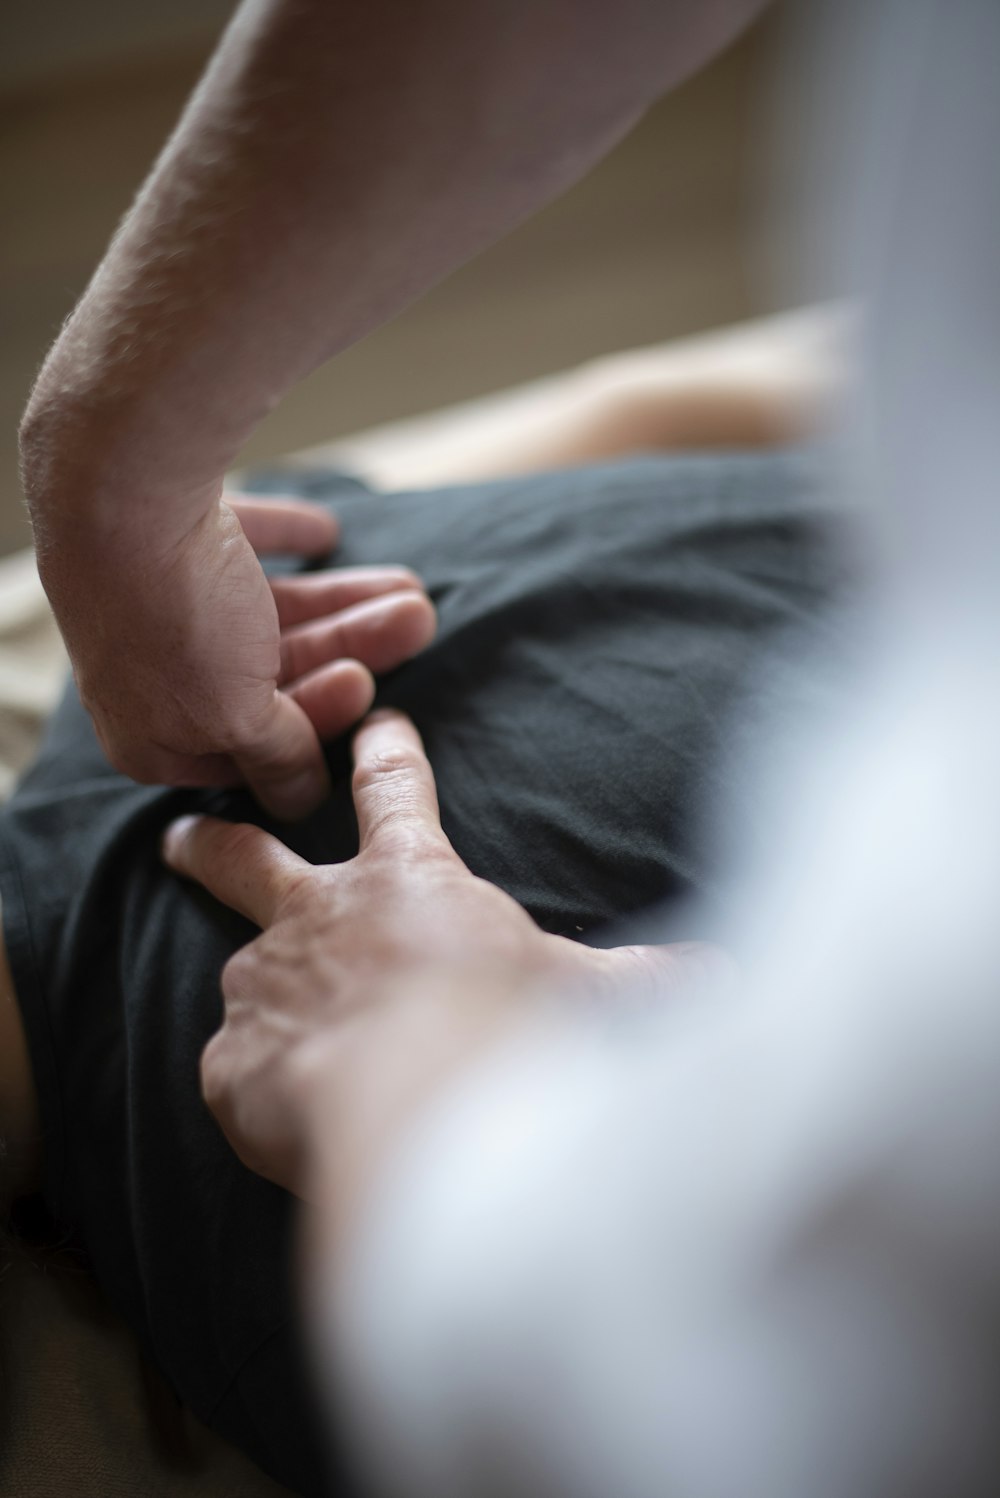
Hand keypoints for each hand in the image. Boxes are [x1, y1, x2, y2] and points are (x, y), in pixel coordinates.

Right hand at [38, 492, 435, 817]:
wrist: (119, 486)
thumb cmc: (174, 620)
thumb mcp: (235, 715)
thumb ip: (277, 757)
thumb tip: (301, 801)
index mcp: (149, 738)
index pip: (250, 754)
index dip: (315, 725)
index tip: (369, 689)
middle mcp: (146, 677)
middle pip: (270, 676)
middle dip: (349, 650)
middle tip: (417, 620)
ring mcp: (153, 604)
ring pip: (265, 615)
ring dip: (341, 603)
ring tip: (410, 585)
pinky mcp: (165, 537)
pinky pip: (238, 544)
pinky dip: (285, 541)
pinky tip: (326, 532)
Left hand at [162, 709, 725, 1193]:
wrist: (431, 1113)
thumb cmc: (514, 1031)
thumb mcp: (594, 993)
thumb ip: (653, 978)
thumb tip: (731, 975)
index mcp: (407, 882)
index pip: (393, 793)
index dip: (383, 751)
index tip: (374, 720)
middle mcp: (319, 918)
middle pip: (246, 854)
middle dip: (212, 838)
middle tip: (180, 831)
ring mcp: (264, 987)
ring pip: (241, 974)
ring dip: (252, 991)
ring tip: (265, 1034)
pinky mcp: (230, 1064)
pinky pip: (237, 1071)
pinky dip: (258, 1086)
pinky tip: (288, 1116)